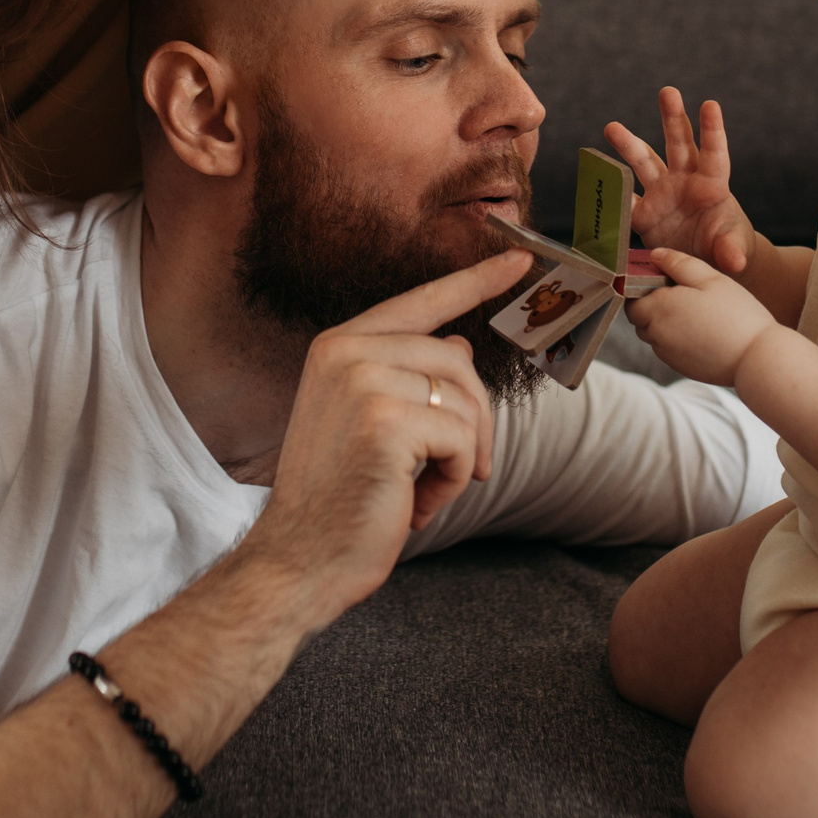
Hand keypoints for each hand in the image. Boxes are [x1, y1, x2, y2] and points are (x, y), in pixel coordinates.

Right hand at [240, 249, 530, 624]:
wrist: (298, 561)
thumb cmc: (338, 500)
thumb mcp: (369, 423)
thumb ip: (407, 377)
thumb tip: (459, 343)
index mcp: (338, 346)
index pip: (420, 302)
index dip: (474, 280)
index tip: (519, 257)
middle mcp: (347, 352)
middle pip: (458, 361)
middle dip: (474, 421)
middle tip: (458, 471)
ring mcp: (363, 382)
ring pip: (465, 404)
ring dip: (460, 459)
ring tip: (422, 493)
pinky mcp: (386, 422)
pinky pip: (463, 440)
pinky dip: (453, 482)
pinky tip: (415, 506)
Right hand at [605, 87, 753, 275]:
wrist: (706, 263)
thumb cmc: (726, 247)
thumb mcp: (733, 250)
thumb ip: (731, 252)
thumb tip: (734, 262)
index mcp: (711, 185)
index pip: (713, 154)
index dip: (712, 130)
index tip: (710, 104)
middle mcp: (684, 181)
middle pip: (678, 143)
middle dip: (673, 117)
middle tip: (668, 91)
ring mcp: (661, 194)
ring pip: (644, 162)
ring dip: (629, 144)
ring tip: (612, 127)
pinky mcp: (643, 214)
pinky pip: (624, 200)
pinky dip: (611, 190)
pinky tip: (596, 174)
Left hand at [625, 245, 774, 386]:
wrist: (756, 359)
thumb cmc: (736, 315)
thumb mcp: (710, 278)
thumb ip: (679, 263)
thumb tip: (655, 254)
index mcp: (658, 308)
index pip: (632, 298)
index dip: (645, 288)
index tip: (666, 281)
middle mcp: (656, 334)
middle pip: (641, 317)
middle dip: (654, 305)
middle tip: (685, 295)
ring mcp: (667, 354)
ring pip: (654, 334)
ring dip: (665, 322)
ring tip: (696, 313)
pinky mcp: (679, 367)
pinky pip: (669, 348)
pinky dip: (678, 339)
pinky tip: (703, 331)